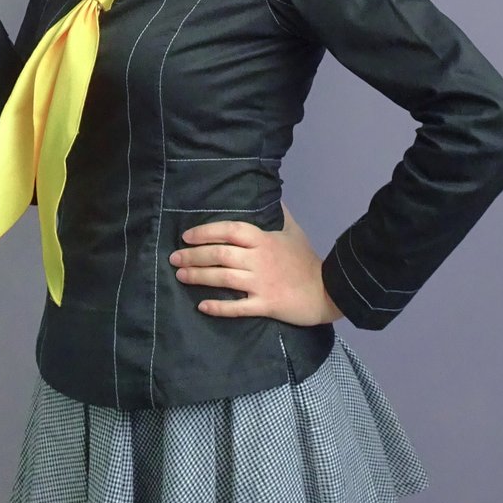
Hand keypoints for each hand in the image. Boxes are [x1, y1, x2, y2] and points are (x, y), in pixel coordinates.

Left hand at [169, 202, 344, 325]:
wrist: (329, 290)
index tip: (186, 236)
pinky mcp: (266, 304)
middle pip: (220, 254)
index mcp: (264, 239)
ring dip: (199, 276)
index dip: (205, 232)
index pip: (229, 230)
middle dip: (193, 256)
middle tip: (174, 258)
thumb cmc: (307, 260)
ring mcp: (262, 283)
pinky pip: (238, 307)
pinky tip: (202, 306)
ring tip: (180, 276)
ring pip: (223, 278)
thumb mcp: (294, 232)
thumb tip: (272, 195)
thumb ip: (280, 215)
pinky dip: (218, 307)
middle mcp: (259, 259)